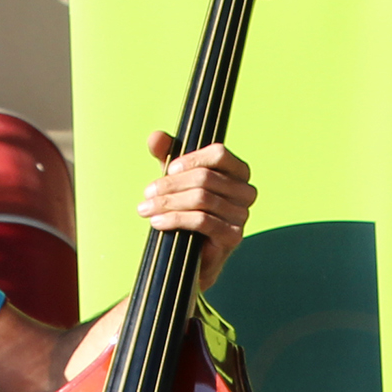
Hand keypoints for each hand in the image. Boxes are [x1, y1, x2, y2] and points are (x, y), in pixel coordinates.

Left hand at [141, 133, 255, 292]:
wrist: (190, 254)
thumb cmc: (186, 210)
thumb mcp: (175, 178)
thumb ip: (166, 154)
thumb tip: (156, 137)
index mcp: (237, 171)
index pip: (220, 154)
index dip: (192, 159)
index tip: (169, 168)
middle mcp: (245, 191)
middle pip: (206, 178)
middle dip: (170, 185)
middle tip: (147, 193)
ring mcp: (242, 214)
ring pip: (202, 199)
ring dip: (168, 203)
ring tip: (146, 209)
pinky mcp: (233, 236)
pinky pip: (203, 221)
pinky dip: (176, 219)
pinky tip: (157, 222)